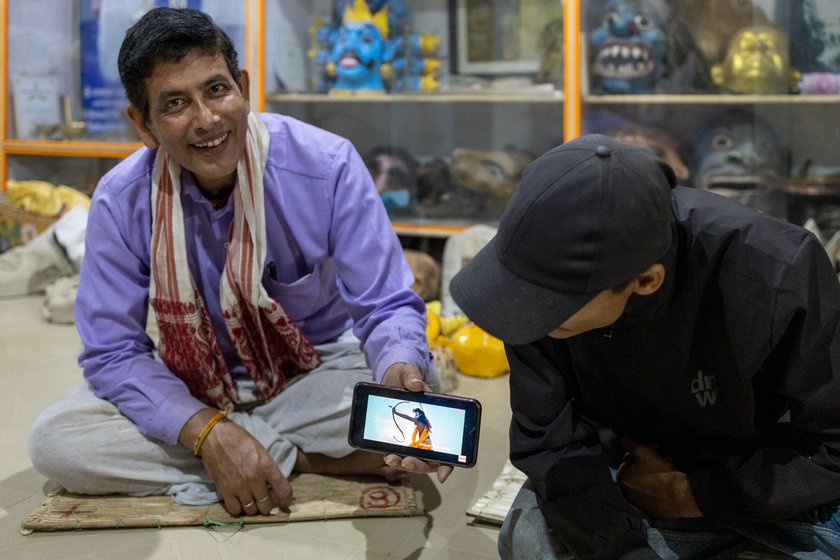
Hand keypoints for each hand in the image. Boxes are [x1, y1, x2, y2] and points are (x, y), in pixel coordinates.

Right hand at [179, 408, 292, 515]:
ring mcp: (239, 487)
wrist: (215, 436)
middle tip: (265, 500)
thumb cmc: (240, 440)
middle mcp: (255, 479)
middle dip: (267, 505)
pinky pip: (235, 510)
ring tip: (252, 501)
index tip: (285, 504)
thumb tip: (275, 486)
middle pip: (266, 505)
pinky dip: (238, 509)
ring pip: (251, 510)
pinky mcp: (225, 491)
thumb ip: (269, 469)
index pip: (284, 491)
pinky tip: (239, 501)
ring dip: (253, 508)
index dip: (286, 501)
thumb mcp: (261, 451)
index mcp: (267, 466)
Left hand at [380, 363, 454, 483]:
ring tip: (391, 459)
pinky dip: (394, 457)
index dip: (447, 464)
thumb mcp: (408, 372)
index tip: (443, 474)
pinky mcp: (399, 436)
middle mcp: (427, 432)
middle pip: (430, 459)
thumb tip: (416, 385)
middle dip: (419, 465)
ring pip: (415, 459)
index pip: (448, 448)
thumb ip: (412, 377)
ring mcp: (413, 436)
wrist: (392, 378)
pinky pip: (400, 452)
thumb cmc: (406, 376)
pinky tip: (386, 454)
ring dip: (404, 463)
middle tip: (406, 462)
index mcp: (437, 419)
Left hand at [617, 438, 702, 518]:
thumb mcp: (643, 452)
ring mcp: (639, 503)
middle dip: (648, 461)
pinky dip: (659, 486)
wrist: (680, 499)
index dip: (642, 450)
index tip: (654, 449)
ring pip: (645, 481)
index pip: (628, 458)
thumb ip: (629, 443)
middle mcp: (626, 492)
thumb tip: (623, 440)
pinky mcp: (652, 510)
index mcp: (621, 478)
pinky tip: (670, 483)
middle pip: (636, 469)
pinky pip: (653, 493)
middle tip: (663, 457)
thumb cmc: (660, 474)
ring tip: (669, 468)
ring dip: (654, 472)